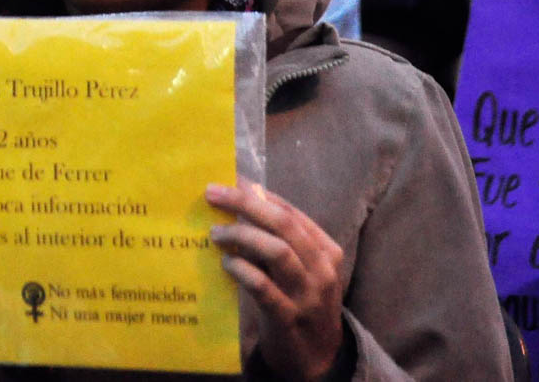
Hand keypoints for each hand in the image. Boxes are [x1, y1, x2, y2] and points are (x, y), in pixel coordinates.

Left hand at [207, 179, 343, 381]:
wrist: (317, 357)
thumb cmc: (300, 302)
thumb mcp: (298, 268)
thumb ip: (279, 238)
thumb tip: (243, 196)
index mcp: (325, 250)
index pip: (291, 213)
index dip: (259, 194)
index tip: (230, 180)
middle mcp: (321, 269)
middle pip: (283, 225)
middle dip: (245, 204)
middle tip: (213, 194)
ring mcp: (307, 295)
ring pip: (277, 251)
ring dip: (241, 236)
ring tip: (215, 233)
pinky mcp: (288, 318)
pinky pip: (263, 287)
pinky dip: (241, 269)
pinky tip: (226, 263)